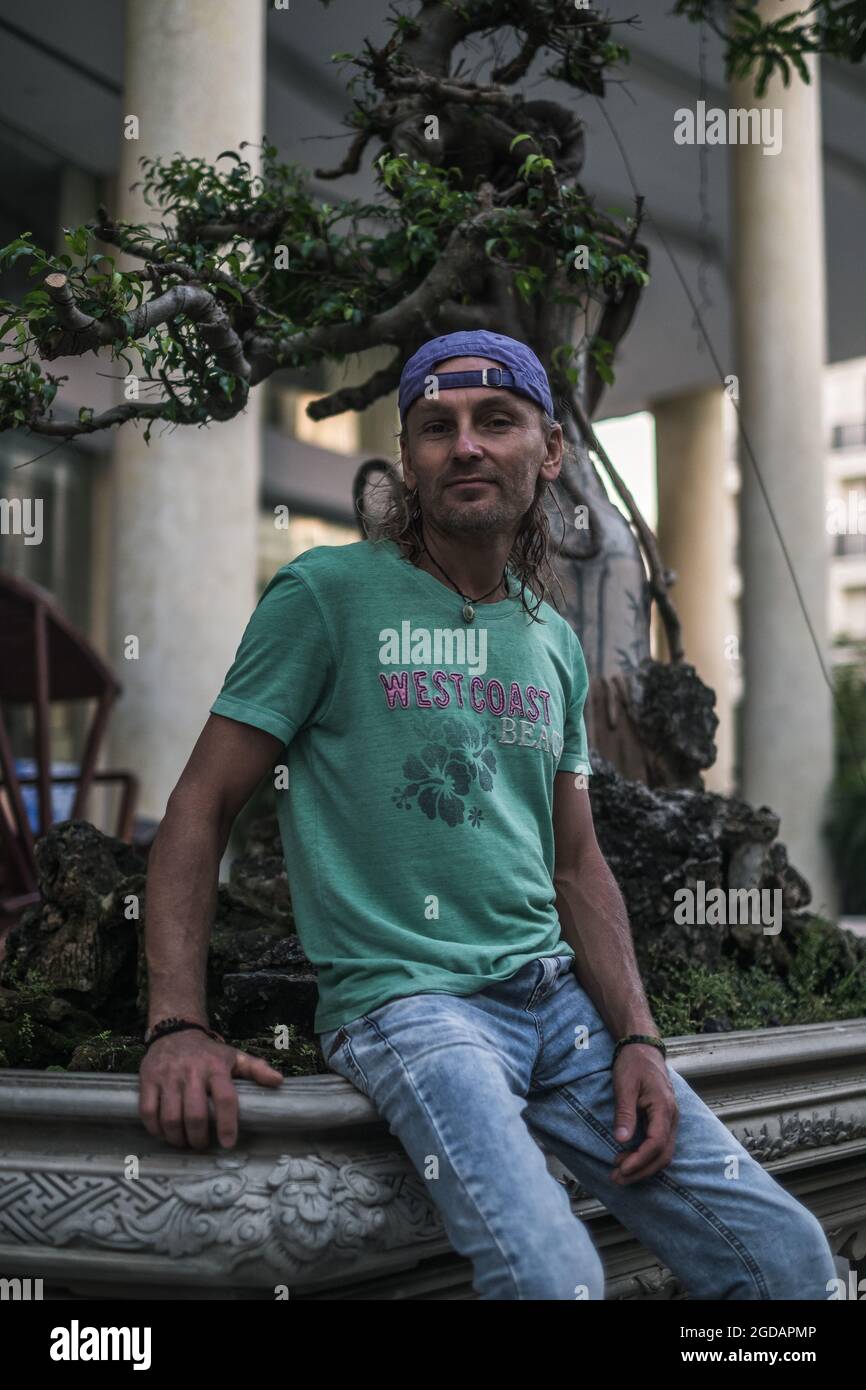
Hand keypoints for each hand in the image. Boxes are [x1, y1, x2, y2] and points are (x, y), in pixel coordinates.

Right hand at [138, 1028, 282, 1150]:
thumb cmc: (208, 1052)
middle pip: (195, 1114)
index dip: (227, 1124)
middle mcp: (191, 1072)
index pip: (225, 1098)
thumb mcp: (234, 1056)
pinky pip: (148, 1111)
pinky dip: (155, 1129)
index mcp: (216, 1067)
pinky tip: (164, 1134)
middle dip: (199, 1138)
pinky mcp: (148, 1079)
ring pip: (171, 1117)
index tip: (228, 1143)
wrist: (175, 1031)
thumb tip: (279, 1081)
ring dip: (177, 1138)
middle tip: (202, 1145)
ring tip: (184, 1142)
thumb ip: (256, 1069)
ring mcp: (168, 1076)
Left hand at [610, 1044, 677, 1185]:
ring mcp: (670, 1119)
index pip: (657, 1144)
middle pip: (663, 1155)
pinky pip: (660, 1145)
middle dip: (641, 1171)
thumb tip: (622, 1140)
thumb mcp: (625, 1086)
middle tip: (617, 1178)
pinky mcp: (664, 1120)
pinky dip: (646, 1157)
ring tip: (620, 1171)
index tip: (621, 1169)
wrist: (643, 1048)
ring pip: (664, 1153)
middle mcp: (672, 1117)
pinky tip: (629, 1158)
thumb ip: (625, 1113)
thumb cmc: (633, 1064)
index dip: (639, 1161)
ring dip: (643, 1166)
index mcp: (664, 1108)